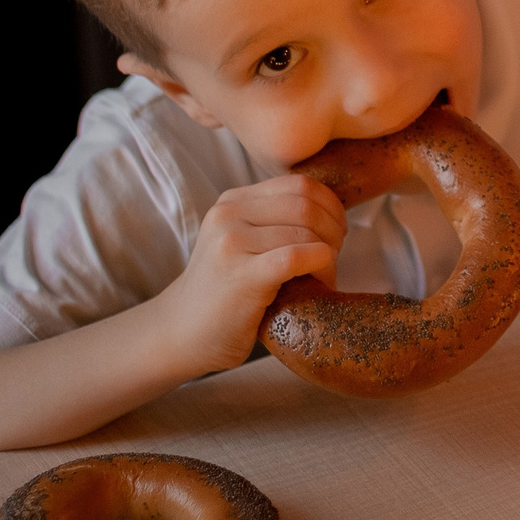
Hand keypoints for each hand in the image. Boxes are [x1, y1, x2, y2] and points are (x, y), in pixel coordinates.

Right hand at [155, 173, 347, 375]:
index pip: (298, 184)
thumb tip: (332, 208)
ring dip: (329, 254)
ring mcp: (231, 243)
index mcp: (232, 201)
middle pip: (305, 205)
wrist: (182, 335)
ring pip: (305, 232)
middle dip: (333, 229)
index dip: (329, 205)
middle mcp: (228, 215)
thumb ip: (274, 221)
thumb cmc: (227, 293)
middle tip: (335, 255)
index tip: (337, 231)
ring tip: (325, 276)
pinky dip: (321, 266)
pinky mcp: (241, 275)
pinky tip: (322, 283)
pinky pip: (296, 257)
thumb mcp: (243, 243)